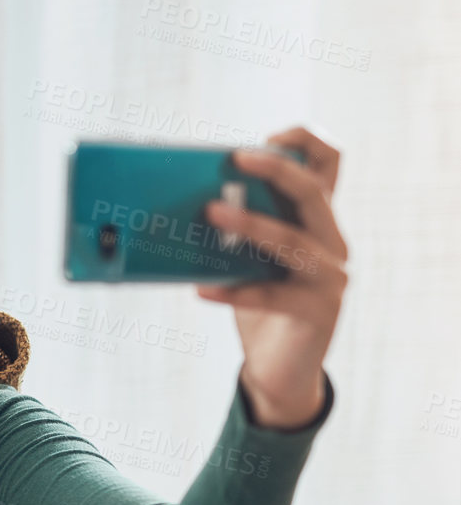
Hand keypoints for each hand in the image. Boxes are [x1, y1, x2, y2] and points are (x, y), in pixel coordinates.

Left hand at [195, 127, 347, 428]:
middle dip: (275, 170)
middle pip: (313, 193)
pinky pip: (273, 295)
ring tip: (209, 214)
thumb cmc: (256, 304)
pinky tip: (201, 290)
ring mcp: (330, 277)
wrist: (277, 367)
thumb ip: (230, 232)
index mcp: (316, 221)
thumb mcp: (244, 260)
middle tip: (234, 160)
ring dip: (250, 224)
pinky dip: (234, 291)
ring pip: (292, 241)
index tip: (267, 136)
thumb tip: (174, 200)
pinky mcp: (318, 311)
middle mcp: (331, 243)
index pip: (328, 166)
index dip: (306, 142)